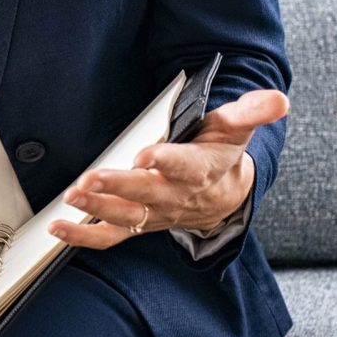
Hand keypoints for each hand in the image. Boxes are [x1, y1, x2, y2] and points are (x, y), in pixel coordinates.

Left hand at [50, 89, 288, 248]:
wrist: (225, 196)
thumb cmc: (222, 154)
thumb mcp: (239, 128)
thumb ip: (253, 112)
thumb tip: (278, 99)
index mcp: (201, 168)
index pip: (185, 166)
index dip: (167, 162)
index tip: (147, 155)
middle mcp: (176, 195)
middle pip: (147, 193)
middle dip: (119, 187)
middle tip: (91, 179)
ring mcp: (155, 214)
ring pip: (126, 216)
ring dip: (97, 208)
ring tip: (72, 197)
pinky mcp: (139, 224)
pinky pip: (111, 236)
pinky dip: (84, 237)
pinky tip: (58, 229)